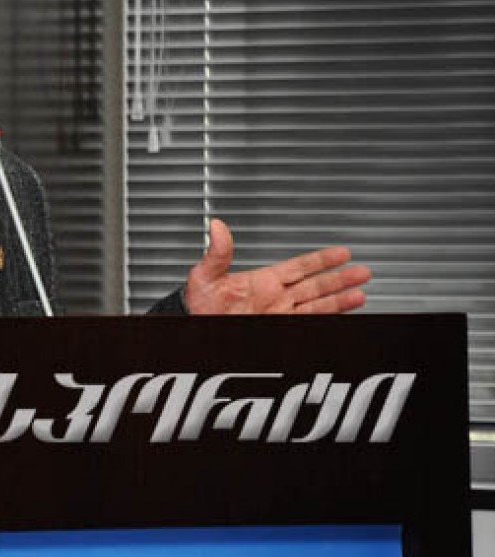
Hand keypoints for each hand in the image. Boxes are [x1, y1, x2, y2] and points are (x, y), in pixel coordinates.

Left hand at [184, 218, 371, 314]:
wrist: (194, 327)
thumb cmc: (196, 304)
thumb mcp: (205, 275)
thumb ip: (217, 253)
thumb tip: (217, 226)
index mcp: (262, 281)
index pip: (299, 267)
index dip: (321, 260)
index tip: (342, 252)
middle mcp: (274, 298)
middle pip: (315, 286)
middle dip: (340, 279)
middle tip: (363, 272)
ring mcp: (278, 315)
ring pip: (317, 305)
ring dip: (339, 300)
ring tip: (360, 294)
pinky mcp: (279, 331)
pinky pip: (308, 323)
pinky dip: (326, 318)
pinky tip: (342, 314)